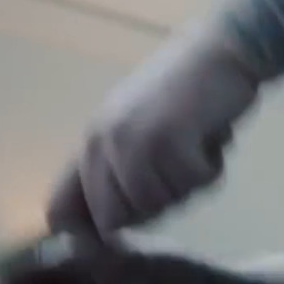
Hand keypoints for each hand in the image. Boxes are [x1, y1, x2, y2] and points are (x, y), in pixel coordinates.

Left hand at [47, 25, 259, 233]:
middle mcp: (104, 143)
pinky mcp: (170, 144)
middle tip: (176, 172)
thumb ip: (116, 168)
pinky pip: (192, 186)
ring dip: (186, 186)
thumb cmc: (186, 88)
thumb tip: (106, 227)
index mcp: (91, 139)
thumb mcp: (134, 125)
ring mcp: (135, 144)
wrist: (223, 48)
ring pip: (158, 205)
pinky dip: (210, 171)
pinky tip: (211, 138)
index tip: (115, 236)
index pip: (60, 209)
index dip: (86, 232)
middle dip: (151, 208)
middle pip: (116, 218)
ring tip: (196, 146)